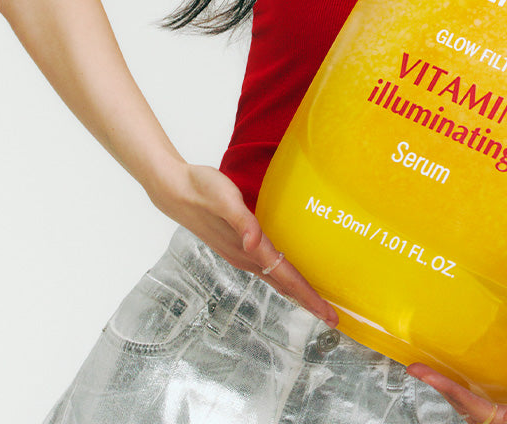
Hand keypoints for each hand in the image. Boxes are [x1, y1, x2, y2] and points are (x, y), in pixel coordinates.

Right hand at [148, 161, 337, 326]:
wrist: (175, 189)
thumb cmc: (202, 190)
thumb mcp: (225, 200)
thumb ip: (242, 222)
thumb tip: (253, 244)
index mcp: (249, 249)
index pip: (286, 278)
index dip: (308, 297)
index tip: (329, 316)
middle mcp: (246, 257)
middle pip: (284, 284)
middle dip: (308, 301)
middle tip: (332, 318)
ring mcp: (240, 253)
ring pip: (275, 277)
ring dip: (296, 291)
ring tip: (315, 301)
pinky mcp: (236, 244)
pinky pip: (266, 266)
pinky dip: (283, 277)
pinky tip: (286, 274)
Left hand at [408, 365, 506, 423]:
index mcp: (502, 423)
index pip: (469, 404)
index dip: (446, 388)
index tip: (426, 375)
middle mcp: (491, 422)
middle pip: (459, 402)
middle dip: (436, 384)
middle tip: (414, 367)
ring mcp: (491, 418)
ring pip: (461, 402)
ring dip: (443, 386)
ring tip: (422, 370)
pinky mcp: (494, 413)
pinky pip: (470, 399)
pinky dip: (456, 388)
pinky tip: (447, 378)